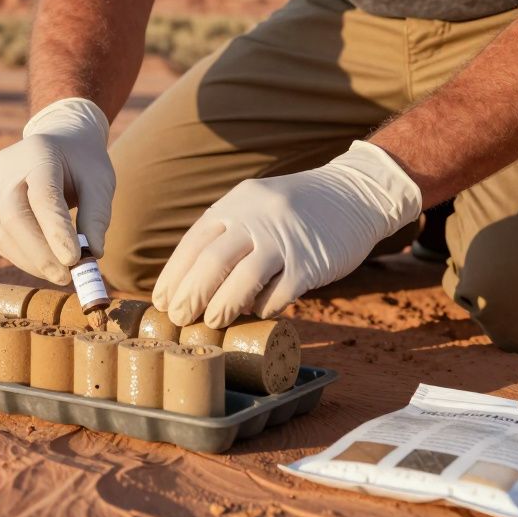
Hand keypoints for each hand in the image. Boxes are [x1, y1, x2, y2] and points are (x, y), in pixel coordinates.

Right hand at [0, 97, 114, 284]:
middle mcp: (7, 168)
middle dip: (40, 253)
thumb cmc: (81, 162)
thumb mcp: (100, 179)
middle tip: (66, 277)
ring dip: (31, 260)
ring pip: (1, 232)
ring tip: (60, 273)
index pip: (43, 195)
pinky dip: (22, 257)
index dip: (56, 231)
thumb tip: (92, 255)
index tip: (75, 260)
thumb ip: (97, 214)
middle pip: (13, 216)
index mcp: (38, 153)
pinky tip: (44, 263)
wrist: (56, 141)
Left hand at [153, 141, 421, 327]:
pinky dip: (264, 306)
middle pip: (212, 261)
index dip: (175, 274)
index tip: (162, 300)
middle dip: (190, 294)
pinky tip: (256, 315)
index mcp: (236, 204)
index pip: (194, 242)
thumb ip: (230, 235)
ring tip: (210, 323)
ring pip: (242, 278)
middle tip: (178, 319)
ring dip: (222, 306)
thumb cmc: (298, 210)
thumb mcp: (256, 206)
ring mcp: (284, 238)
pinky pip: (281, 291)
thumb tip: (199, 283)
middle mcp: (255, 217)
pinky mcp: (311, 260)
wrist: (356, 193)